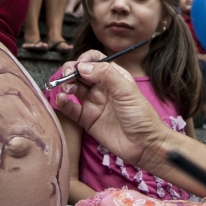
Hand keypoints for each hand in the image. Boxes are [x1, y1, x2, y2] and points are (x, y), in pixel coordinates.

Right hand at [54, 51, 171, 169]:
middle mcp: (102, 88)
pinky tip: (61, 99)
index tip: (79, 65)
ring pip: (74, 88)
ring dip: (66, 84)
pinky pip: (71, 108)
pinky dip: (63, 102)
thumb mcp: (126, 90)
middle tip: (68, 76)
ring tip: (67, 88)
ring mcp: (94, 103)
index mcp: (114, 77)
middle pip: (81, 73)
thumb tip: (83, 66)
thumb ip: (106, 75)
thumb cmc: (141, 116)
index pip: (95, 61)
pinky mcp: (87, 119)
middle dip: (71, 71)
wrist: (144, 145)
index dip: (85, 60)